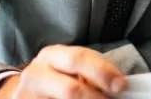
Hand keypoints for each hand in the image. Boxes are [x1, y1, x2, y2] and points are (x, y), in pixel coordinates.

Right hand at [0, 45, 126, 98]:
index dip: (102, 72)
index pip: (78, 59)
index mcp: (51, 55)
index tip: (121, 85)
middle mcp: (37, 74)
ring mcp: (29, 95)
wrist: (29, 89)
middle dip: (95, 98)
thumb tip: (119, 85)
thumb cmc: (58, 76)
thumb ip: (92, 71)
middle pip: (70, 89)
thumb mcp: (71, 66)